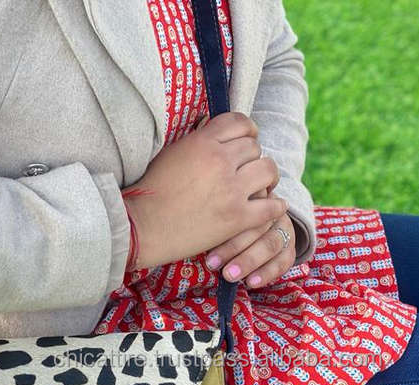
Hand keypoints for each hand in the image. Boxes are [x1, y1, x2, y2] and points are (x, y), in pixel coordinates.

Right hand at [120, 112, 287, 269]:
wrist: (142, 227)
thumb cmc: (150, 191)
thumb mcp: (171, 153)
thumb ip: (195, 138)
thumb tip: (211, 124)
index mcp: (203, 142)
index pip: (240, 122)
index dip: (247, 131)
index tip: (246, 141)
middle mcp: (220, 161)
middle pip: (255, 147)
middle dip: (252, 157)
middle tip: (247, 170)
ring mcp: (231, 190)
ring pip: (269, 170)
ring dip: (267, 177)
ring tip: (262, 186)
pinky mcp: (237, 218)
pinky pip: (271, 206)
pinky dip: (276, 206)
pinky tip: (273, 206)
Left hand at [203, 190, 296, 287]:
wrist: (264, 219)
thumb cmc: (231, 216)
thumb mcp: (224, 209)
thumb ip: (213, 216)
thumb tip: (192, 232)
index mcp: (256, 195)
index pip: (244, 208)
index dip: (225, 227)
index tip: (205, 243)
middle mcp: (272, 210)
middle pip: (257, 226)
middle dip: (233, 247)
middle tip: (212, 264)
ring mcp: (284, 228)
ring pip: (270, 244)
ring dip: (249, 261)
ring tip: (229, 276)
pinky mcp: (290, 247)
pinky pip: (284, 261)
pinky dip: (267, 273)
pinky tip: (251, 283)